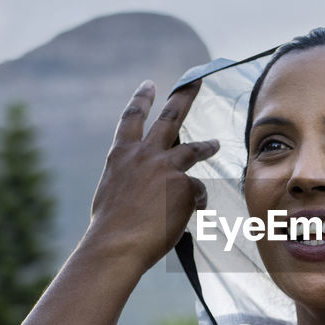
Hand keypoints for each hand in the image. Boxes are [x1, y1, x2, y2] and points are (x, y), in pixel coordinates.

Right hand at [85, 80, 217, 272]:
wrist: (116, 245)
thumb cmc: (109, 228)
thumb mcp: (111, 192)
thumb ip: (128, 179)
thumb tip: (142, 185)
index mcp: (120, 155)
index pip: (131, 119)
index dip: (141, 100)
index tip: (149, 84)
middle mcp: (144, 154)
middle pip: (170, 118)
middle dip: (185, 96)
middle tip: (196, 79)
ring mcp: (165, 168)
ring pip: (192, 149)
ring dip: (205, 145)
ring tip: (215, 143)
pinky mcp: (184, 186)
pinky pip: (197, 193)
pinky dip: (195, 203)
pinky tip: (192, 213)